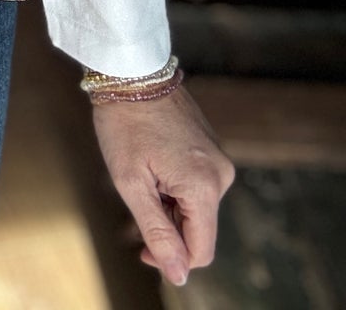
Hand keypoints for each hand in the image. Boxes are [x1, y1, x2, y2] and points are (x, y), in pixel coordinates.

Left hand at [92, 86, 235, 287]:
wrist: (131, 70)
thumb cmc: (124, 123)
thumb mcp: (131, 182)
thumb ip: (157, 231)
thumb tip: (178, 274)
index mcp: (204, 186)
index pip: (201, 250)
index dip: (171, 259)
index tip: (141, 247)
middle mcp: (221, 175)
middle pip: (199, 229)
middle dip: (168, 227)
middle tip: (134, 199)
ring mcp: (219, 159)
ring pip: (197, 207)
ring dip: (169, 205)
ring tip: (142, 173)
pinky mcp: (212, 148)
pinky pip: (198, 184)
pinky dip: (176, 186)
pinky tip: (153, 162)